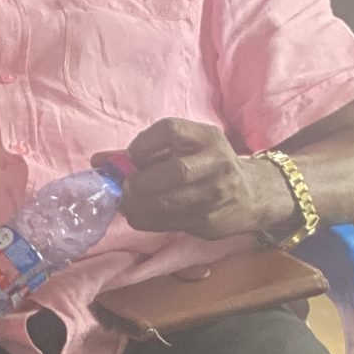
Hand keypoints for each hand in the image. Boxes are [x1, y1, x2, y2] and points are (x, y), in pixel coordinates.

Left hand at [112, 118, 290, 240]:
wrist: (254, 194)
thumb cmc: (207, 166)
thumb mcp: (185, 149)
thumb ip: (142, 153)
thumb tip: (98, 161)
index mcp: (207, 137)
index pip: (171, 130)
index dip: (143, 144)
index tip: (131, 157)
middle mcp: (217, 163)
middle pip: (175, 171)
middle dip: (142, 182)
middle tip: (125, 188)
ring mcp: (217, 194)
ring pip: (170, 203)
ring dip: (138, 206)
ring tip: (126, 204)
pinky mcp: (212, 221)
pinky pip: (171, 223)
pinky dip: (147, 220)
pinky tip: (140, 216)